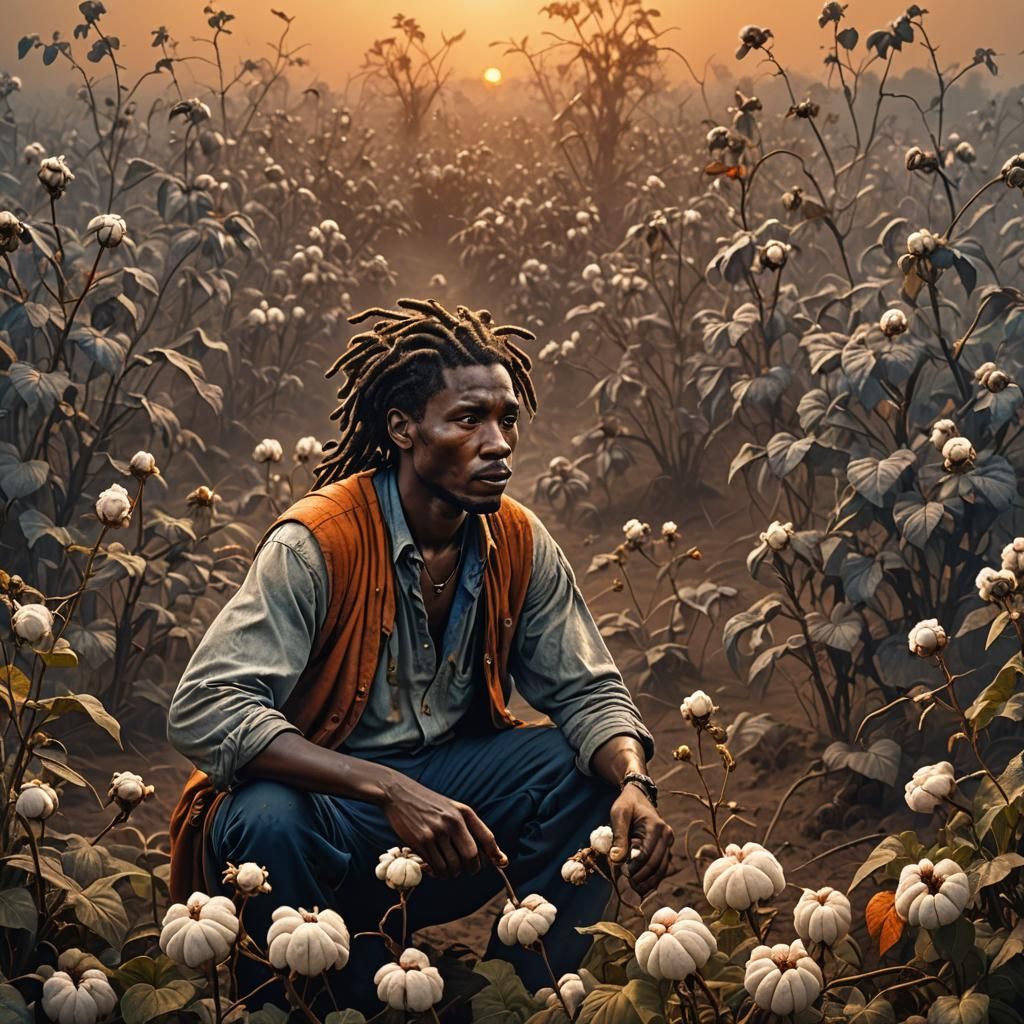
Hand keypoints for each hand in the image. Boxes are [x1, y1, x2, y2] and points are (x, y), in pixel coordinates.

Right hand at [380, 774, 507, 879]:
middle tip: (464, 869)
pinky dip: (438, 874)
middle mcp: (453, 822)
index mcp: (464, 812)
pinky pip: (437, 868)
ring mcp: (437, 832)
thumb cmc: (427, 803)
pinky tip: (433, 868)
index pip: (488, 838)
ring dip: (452, 874)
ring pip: (454, 867)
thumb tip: (488, 853)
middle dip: (471, 869)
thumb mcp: (451, 808)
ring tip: (445, 869)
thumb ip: (467, 827)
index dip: (495, 855)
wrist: (399, 793)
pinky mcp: (422, 841)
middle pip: (472, 858)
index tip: (501, 864)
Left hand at [608, 785, 673, 895]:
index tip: (623, 874)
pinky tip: (643, 887)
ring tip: (635, 890)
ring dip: (649, 882)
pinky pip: (662, 867)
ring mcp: (667, 843)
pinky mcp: (665, 849)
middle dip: (642, 878)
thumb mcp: (619, 814)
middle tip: (628, 886)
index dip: (635, 868)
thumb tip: (616, 859)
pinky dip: (653, 878)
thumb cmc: (626, 805)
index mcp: (657, 827)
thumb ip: (619, 836)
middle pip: (656, 864)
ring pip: (662, 869)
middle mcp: (666, 835)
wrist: (637, 797)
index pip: (647, 854)